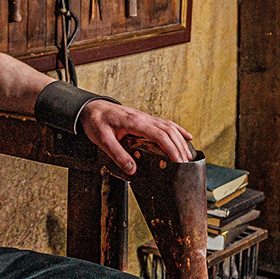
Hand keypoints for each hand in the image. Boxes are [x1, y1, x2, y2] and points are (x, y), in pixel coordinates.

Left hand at [79, 100, 194, 175]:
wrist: (92, 108)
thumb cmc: (96, 122)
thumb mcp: (102, 140)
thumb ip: (117, 154)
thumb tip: (133, 170)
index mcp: (135, 122)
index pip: (159, 135)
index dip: (171, 148)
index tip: (178, 161)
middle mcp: (143, 118)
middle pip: (169, 131)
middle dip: (179, 147)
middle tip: (186, 164)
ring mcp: (146, 117)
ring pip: (170, 127)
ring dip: (180, 140)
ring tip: (188, 155)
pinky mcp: (145, 119)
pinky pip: (166, 124)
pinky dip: (178, 130)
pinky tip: (186, 137)